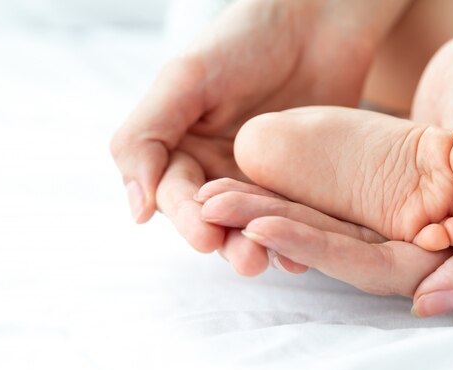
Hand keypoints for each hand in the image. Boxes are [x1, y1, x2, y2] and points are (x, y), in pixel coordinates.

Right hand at [110, 0, 410, 254]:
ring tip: (274, 262)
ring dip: (259, 245)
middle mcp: (214, 167)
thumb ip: (147, 135)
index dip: (187, 217)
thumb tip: (136, 210)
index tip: (205, 237)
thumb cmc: (246, 38)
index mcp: (179, 146)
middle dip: (226, 239)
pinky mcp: (295, 182)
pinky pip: (291, 214)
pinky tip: (305, 251)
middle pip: (212, 216)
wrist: (316, 19)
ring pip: (250, 223)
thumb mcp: (186, 78)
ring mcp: (256, 177)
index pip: (174, 192)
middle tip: (247, 261)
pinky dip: (296, 233)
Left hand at [197, 178, 450, 293]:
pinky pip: (320, 193)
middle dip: (269, 226)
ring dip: (265, 208)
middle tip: (214, 209)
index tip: (260, 225)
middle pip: (326, 243)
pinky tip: (247, 180)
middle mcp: (399, 241)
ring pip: (315, 218)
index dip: (310, 246)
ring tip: (214, 196)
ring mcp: (380, 214)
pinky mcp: (366, 187)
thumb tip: (426, 305)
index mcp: (435, 254)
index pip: (362, 264)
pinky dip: (284, 188)